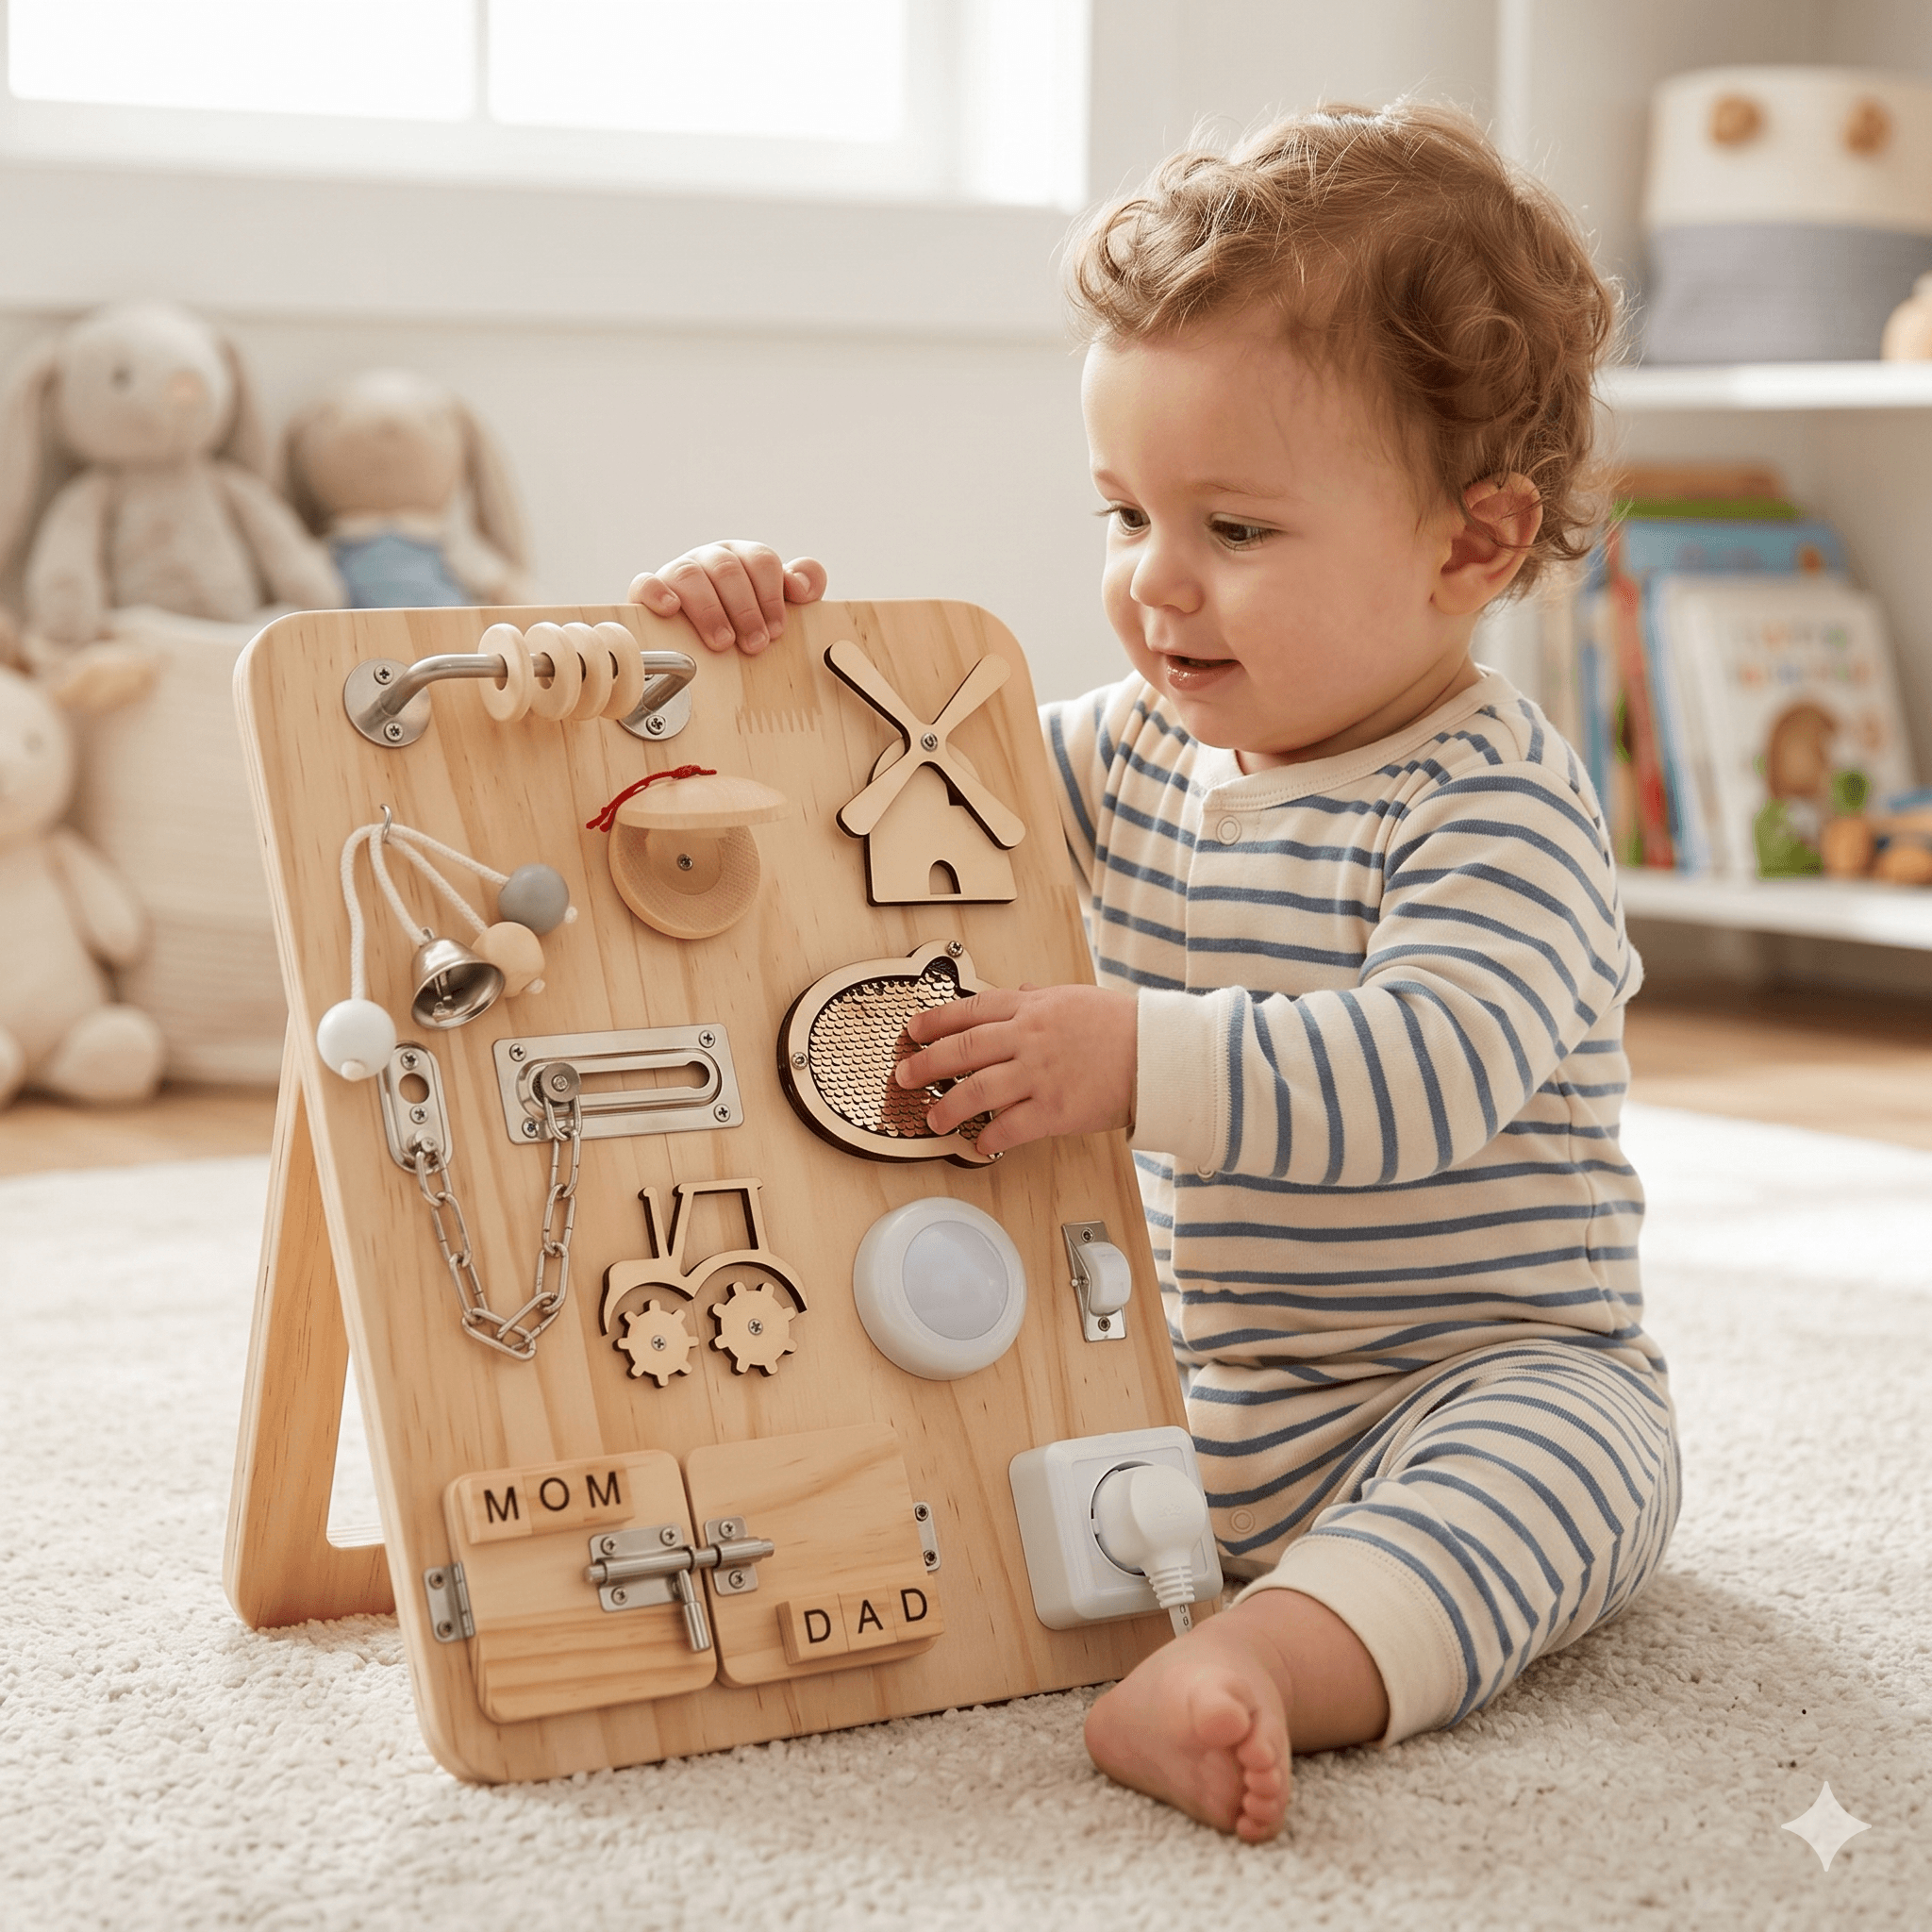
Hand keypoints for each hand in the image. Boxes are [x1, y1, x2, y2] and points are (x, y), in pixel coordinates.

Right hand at [628, 541, 826, 654]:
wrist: (693, 644)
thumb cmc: (742, 622)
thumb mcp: (775, 604)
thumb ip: (802, 586)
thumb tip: (803, 587)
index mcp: (743, 558)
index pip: (761, 561)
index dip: (771, 595)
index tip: (777, 630)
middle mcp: (711, 558)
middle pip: (728, 569)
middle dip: (746, 610)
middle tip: (756, 645)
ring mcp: (678, 571)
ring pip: (690, 575)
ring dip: (710, 610)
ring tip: (723, 642)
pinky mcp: (649, 590)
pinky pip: (647, 583)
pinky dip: (657, 593)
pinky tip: (671, 609)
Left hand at [894, 984, 1137, 1155]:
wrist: (1159, 1054)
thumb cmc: (1122, 1025)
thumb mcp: (1074, 997)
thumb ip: (1038, 998)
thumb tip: (1015, 993)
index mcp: (1032, 1007)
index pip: (970, 1010)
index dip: (934, 1022)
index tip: (914, 1031)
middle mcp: (1028, 1037)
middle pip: (961, 1050)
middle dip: (925, 1065)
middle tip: (904, 1075)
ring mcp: (1039, 1075)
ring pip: (976, 1091)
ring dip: (947, 1108)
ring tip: (933, 1119)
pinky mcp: (1054, 1110)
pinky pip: (1010, 1127)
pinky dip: (989, 1138)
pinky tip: (979, 1145)